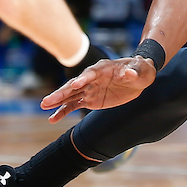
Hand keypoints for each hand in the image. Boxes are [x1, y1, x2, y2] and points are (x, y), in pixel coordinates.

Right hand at [40, 56, 157, 122]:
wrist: (138, 77)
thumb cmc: (140, 70)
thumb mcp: (142, 70)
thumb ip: (133, 72)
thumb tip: (129, 74)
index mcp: (103, 68)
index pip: (91, 73)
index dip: (83, 78)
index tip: (75, 84)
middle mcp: (92, 78)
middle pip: (74, 85)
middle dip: (62, 92)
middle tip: (47, 100)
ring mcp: (89, 89)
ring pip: (70, 96)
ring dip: (57, 102)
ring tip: (44, 106)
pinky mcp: (90, 99)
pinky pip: (74, 105)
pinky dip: (63, 111)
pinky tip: (52, 118)